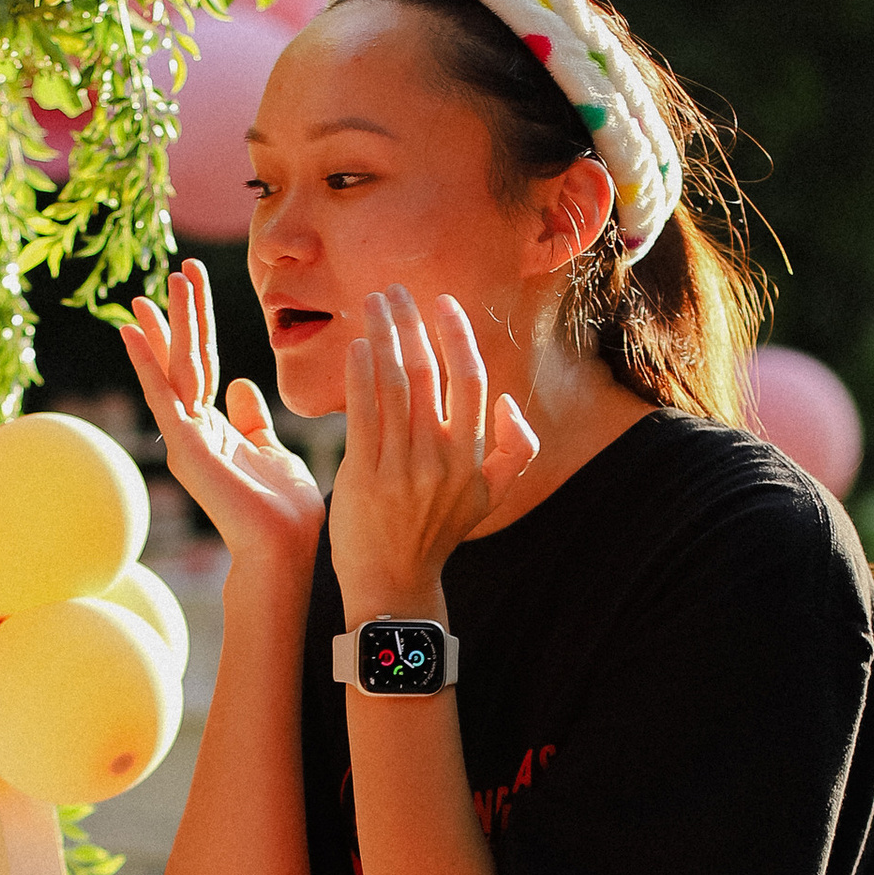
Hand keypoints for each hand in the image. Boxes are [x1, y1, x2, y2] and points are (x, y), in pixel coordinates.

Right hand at [119, 262, 322, 571]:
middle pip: (186, 358)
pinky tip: (131, 332)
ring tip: (154, 286)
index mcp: (217, 427)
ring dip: (167, 325)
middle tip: (178, 269)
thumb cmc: (284, 509)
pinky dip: (146, 362)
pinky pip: (163, 395)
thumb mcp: (272, 450)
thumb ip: (252, 420)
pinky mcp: (185, 446)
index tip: (190, 283)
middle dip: (181, 313)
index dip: (198, 323)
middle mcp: (195, 429)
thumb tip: (242, 386)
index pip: (205, 363)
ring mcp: (186, 437)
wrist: (285, 549)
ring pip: (176, 368)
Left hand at [329, 288, 538, 623]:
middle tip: (396, 291)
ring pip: (394, 386)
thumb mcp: (489, 498)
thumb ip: (515, 451)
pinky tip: (358, 346)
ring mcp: (401, 467)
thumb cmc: (437, 534)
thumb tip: (511, 403)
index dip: (457, 336)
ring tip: (372, 305)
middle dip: (412, 323)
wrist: (394, 584)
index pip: (471, 380)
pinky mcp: (364, 476)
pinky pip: (363, 414)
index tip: (441, 303)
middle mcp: (439, 458)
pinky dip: (361, 375)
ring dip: (384, 336)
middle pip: (428, 373)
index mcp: (471, 457)